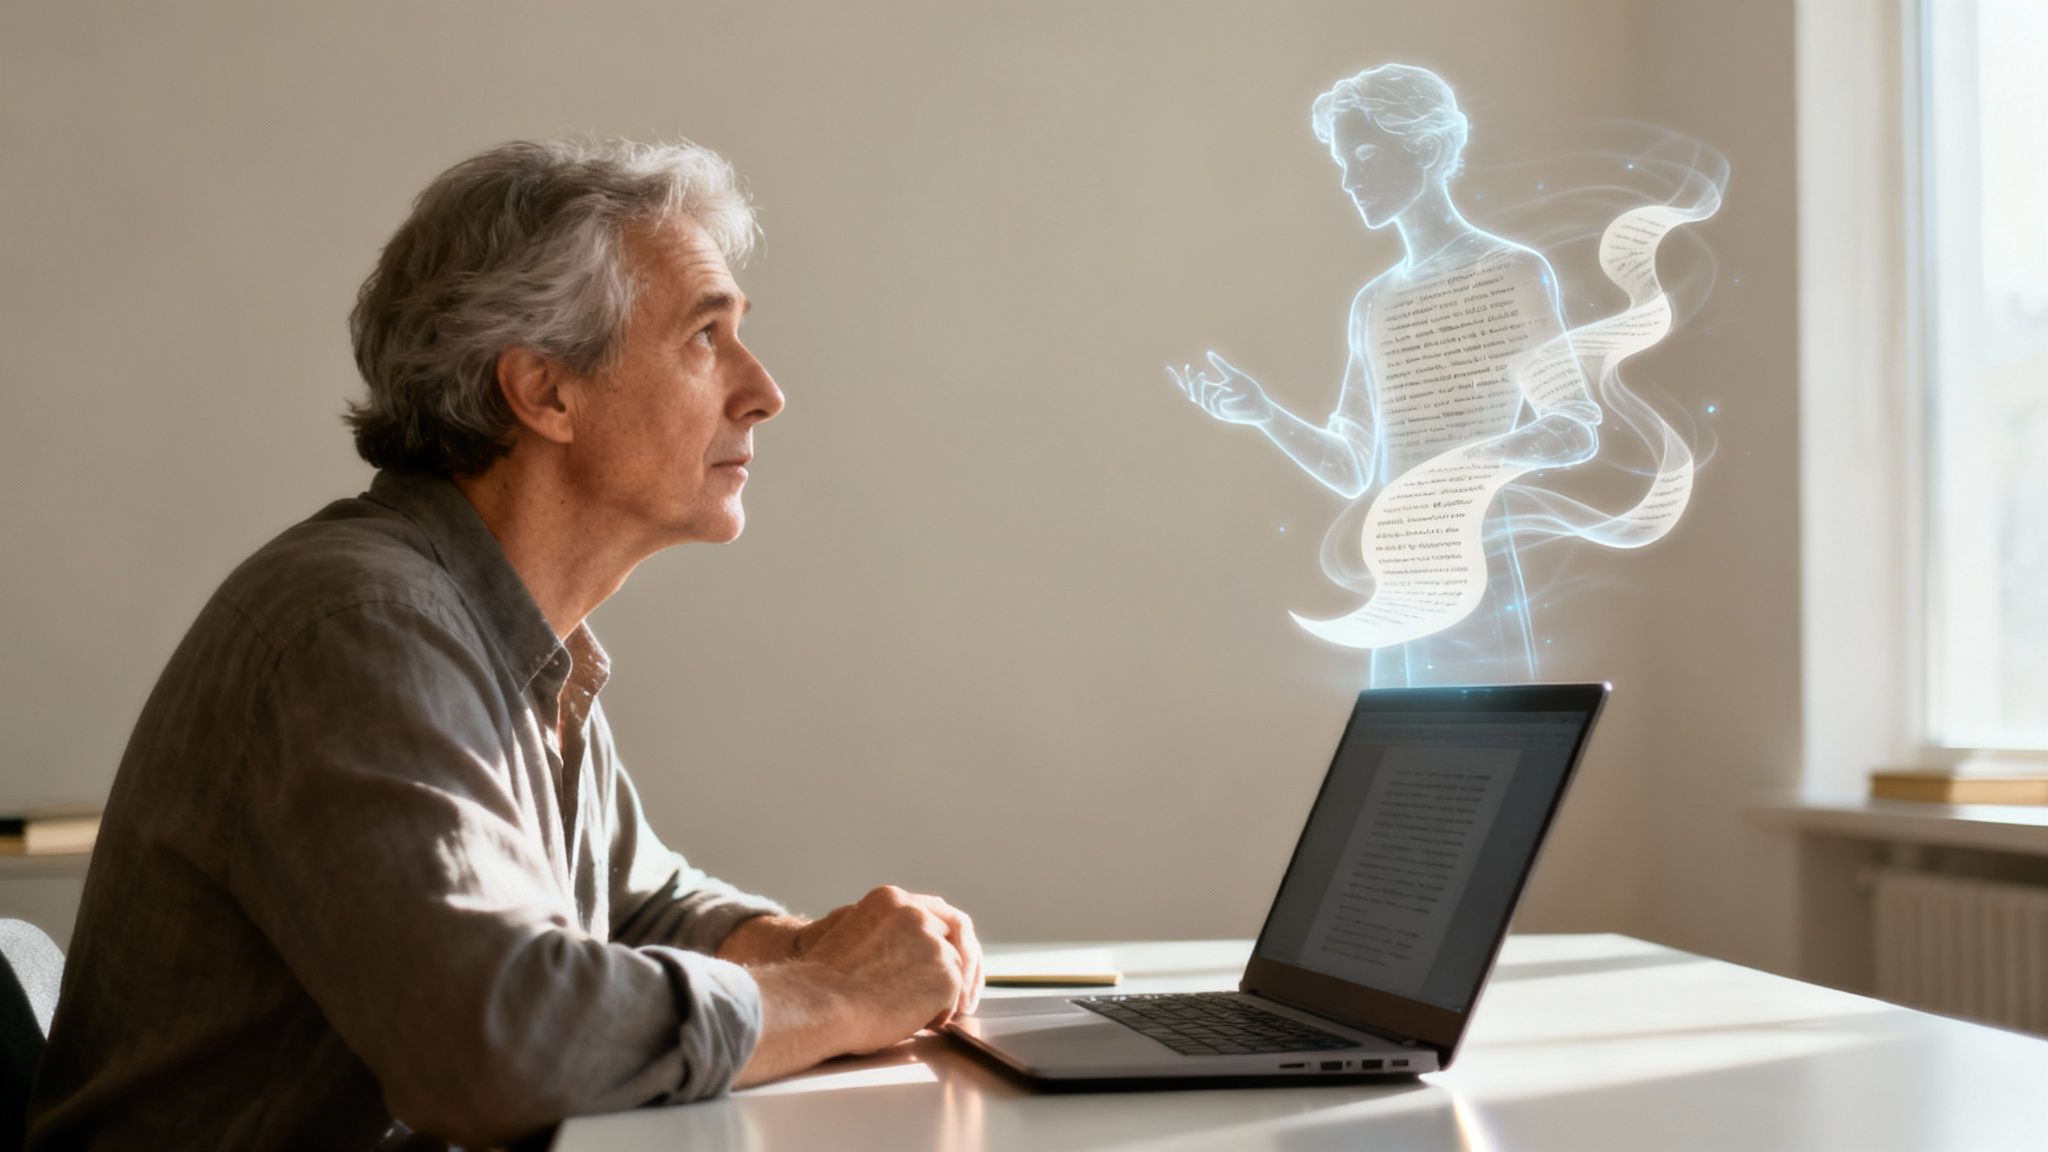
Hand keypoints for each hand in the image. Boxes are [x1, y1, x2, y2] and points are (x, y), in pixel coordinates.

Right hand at [797, 886, 981, 1051]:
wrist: (818, 1004)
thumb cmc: (823, 984)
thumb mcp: (851, 935)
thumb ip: (885, 935)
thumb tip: (907, 960)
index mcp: (890, 900)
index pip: (936, 911)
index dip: (948, 937)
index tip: (953, 956)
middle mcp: (916, 914)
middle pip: (958, 934)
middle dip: (966, 963)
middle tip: (966, 992)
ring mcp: (933, 944)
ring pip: (956, 970)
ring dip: (945, 995)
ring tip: (920, 1016)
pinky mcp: (945, 976)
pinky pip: (954, 999)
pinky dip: (940, 1014)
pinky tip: (916, 1023)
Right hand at [1170, 351, 1273, 425]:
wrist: (1263, 406)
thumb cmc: (1250, 391)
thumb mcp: (1234, 375)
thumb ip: (1220, 365)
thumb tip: (1207, 353)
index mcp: (1211, 391)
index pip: (1190, 386)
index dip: (1178, 379)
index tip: (1168, 368)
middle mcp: (1210, 401)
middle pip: (1191, 393)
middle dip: (1188, 382)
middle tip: (1190, 368)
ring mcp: (1215, 409)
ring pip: (1200, 399)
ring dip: (1199, 386)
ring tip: (1201, 374)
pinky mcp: (1223, 415)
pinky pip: (1214, 403)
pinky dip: (1217, 394)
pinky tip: (1223, 388)